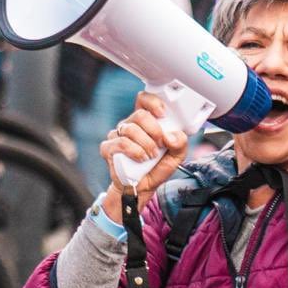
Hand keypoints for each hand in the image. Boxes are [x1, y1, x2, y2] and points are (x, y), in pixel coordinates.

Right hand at [100, 92, 188, 220]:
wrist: (142, 187)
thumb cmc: (157, 168)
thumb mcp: (176, 156)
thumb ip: (180, 143)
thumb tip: (170, 136)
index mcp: (144, 121)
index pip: (143, 100)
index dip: (152, 102)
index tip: (163, 114)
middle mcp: (129, 124)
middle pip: (140, 115)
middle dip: (154, 130)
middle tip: (160, 144)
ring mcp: (116, 135)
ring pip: (131, 129)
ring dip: (146, 144)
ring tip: (151, 156)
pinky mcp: (108, 148)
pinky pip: (121, 143)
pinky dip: (135, 152)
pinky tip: (140, 159)